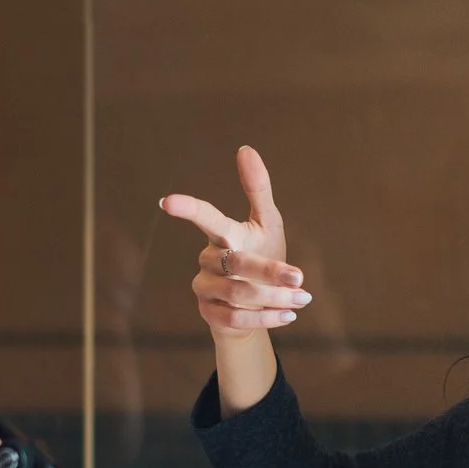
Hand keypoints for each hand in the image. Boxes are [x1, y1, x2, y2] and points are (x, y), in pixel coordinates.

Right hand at [158, 146, 311, 340]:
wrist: (256, 304)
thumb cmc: (261, 255)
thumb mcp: (266, 222)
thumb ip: (257, 188)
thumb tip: (245, 148)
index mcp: (223, 234)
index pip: (205, 218)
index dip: (187, 208)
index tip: (167, 201)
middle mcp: (208, 259)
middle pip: (236, 263)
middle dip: (271, 271)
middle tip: (300, 277)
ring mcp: (205, 288)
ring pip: (238, 293)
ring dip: (275, 297)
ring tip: (302, 298)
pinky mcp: (210, 315)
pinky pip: (236, 319)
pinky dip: (266, 317)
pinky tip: (287, 316)